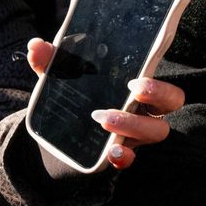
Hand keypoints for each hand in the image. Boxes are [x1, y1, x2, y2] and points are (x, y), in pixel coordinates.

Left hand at [26, 38, 183, 170]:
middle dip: (158, 96)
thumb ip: (51, 62)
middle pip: (170, 106)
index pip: (165, 88)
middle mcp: (143, 112)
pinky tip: (111, 154)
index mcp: (137, 90)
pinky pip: (130, 159)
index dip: (160, 86)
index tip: (136, 81)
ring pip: (155, 132)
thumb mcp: (62, 79)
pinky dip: (123, 157)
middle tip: (132, 91)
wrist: (57, 134)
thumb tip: (35, 46)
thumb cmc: (74, 97)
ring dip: (133, 124)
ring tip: (104, 119)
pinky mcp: (119, 153)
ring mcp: (134, 135)